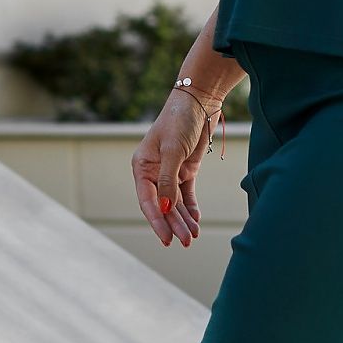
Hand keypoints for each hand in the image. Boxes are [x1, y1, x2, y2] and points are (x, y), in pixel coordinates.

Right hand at [131, 91, 219, 248]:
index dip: (157, 221)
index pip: (148, 201)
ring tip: (193, 236)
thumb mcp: (173, 150)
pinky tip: (196, 220)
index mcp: (142, 167)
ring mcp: (170, 171)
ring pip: (175, 202)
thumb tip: (165, 208)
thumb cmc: (180, 120)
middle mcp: (154, 172)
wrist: (199, 101)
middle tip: (186, 241)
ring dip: (184, 219)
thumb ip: (168, 180)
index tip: (166, 239)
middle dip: (174, 224)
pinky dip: (191, 207)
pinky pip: (186, 194)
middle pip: (163, 205)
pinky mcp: (186, 169)